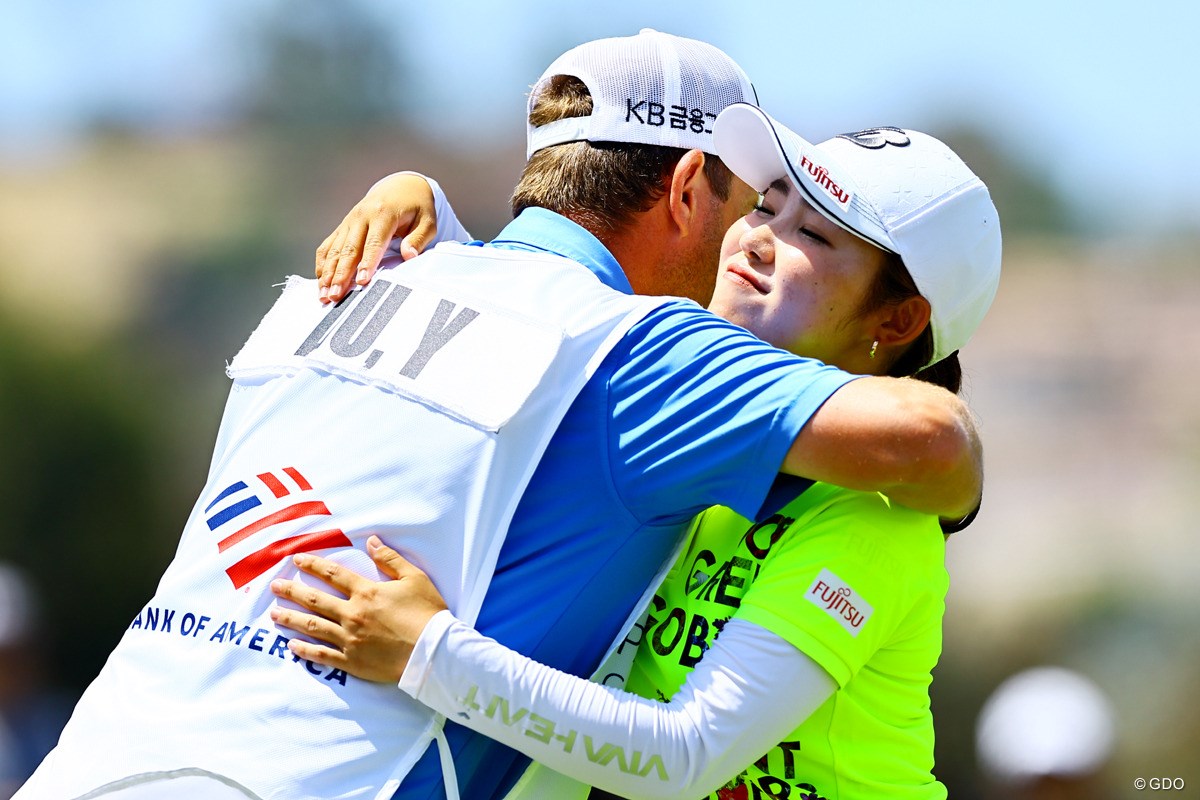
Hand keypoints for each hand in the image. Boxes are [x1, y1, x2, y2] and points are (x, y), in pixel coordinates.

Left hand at [269, 535, 448, 682]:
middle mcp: (352, 614)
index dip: (313, 565)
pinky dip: (305, 650)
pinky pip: (322, 654)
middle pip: (315, 599)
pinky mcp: (352, 661)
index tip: (296, 559)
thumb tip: (371, 541)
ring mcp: (349, 639)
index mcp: (366, 592)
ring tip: (273, 614)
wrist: (433, 652)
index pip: (333, 574)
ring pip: (313, 626)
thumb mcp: (414, 578)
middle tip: (274, 586)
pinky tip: (291, 645)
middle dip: (292, 591)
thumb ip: (390, 559)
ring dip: (291, 618)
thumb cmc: (427, 613)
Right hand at [315, 173, 439, 303]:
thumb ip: (419, 239)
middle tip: (336, 296)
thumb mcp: (427, 221)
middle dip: (341, 274)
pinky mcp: (343, 226)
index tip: (362, 281)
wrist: (401, 187)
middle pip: (349, 249)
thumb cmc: (416, 207)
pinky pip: (328, 245)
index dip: (367, 263)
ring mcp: (349, 221)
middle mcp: (361, 216)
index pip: (373, 242)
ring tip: (324, 295)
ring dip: (328, 273)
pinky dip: (323, 263)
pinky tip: (321, 281)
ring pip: (335, 249)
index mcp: (383, 214)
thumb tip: (409, 255)